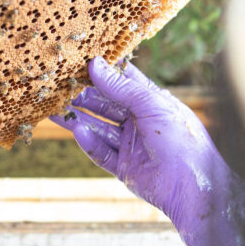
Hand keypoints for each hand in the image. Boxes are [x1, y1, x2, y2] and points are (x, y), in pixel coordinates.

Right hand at [52, 57, 244, 245]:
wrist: (192, 186)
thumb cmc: (181, 139)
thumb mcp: (152, 105)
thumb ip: (121, 87)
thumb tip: (96, 64)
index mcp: (152, 102)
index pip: (123, 81)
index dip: (103, 71)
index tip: (79, 59)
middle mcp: (140, 121)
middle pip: (105, 104)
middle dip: (83, 95)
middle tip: (58, 85)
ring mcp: (131, 144)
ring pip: (98, 127)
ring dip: (77, 118)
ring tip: (52, 108)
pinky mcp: (124, 167)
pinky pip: (101, 152)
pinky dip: (88, 142)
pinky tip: (76, 131)